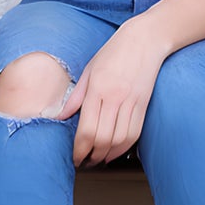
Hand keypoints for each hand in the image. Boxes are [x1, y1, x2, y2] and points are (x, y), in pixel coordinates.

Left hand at [63, 17, 167, 165]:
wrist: (143, 42)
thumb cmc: (112, 53)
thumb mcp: (88, 71)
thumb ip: (75, 96)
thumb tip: (60, 116)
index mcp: (97, 89)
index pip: (86, 128)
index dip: (79, 148)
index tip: (74, 157)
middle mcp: (114, 98)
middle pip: (102, 137)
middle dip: (92, 155)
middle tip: (84, 162)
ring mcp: (131, 102)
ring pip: (120, 139)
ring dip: (108, 154)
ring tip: (98, 160)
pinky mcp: (144, 105)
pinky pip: (135, 133)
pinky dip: (125, 147)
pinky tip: (115, 152)